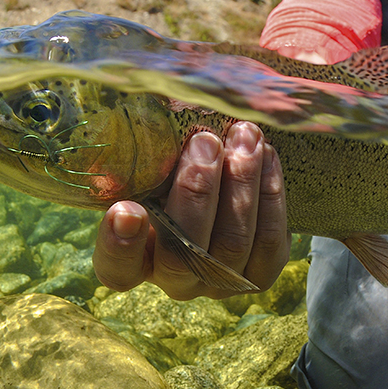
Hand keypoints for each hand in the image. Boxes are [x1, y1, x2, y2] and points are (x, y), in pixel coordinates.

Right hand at [93, 122, 290, 299]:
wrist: (222, 188)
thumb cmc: (171, 173)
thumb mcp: (150, 166)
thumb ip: (146, 156)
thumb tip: (157, 106)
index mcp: (131, 262)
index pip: (117, 267)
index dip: (119, 244)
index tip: (125, 209)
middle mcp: (173, 281)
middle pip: (182, 254)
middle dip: (196, 192)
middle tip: (205, 141)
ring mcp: (218, 282)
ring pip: (232, 244)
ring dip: (241, 184)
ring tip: (244, 136)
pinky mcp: (259, 273)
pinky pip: (270, 242)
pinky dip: (270, 195)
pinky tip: (266, 154)